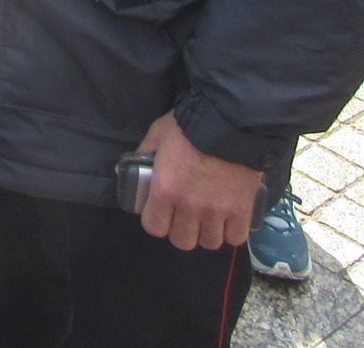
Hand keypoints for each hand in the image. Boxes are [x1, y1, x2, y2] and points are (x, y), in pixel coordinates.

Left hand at [137, 111, 264, 249]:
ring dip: (207, 232)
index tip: (161, 213)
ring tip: (208, 218)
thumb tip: (121, 171)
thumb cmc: (189, 126)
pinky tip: (228, 219)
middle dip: (182, 230)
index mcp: (165, 190)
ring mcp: (217, 211)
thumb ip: (141, 155)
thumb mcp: (157, 135)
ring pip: (209, 242)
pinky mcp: (242, 210)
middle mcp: (190, 207)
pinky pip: (236, 238)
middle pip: (183, 241)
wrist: (230, 121)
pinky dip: (231, 232)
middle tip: (185, 216)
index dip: (156, 221)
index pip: (154, 227)